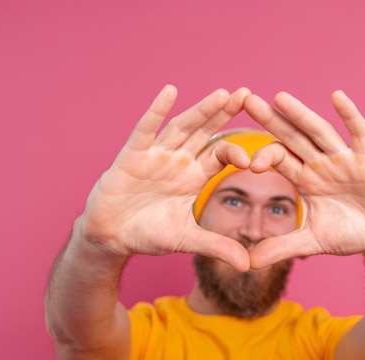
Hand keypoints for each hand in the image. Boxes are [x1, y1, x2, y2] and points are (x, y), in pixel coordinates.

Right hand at [79, 85, 252, 270]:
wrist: (112, 237)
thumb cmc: (149, 233)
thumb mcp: (187, 239)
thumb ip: (217, 246)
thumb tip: (248, 264)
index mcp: (195, 176)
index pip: (220, 156)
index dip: (235, 154)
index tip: (252, 159)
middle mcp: (179, 160)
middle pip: (206, 132)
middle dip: (225, 114)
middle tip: (248, 95)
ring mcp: (156, 155)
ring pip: (182, 127)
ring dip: (201, 110)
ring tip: (223, 94)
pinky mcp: (132, 155)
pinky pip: (145, 130)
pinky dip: (156, 111)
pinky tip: (170, 91)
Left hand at [243, 91, 364, 268]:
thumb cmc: (349, 234)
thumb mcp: (312, 241)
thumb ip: (282, 248)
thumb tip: (248, 263)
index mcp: (304, 179)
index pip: (279, 159)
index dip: (264, 155)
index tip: (248, 162)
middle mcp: (320, 163)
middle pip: (292, 137)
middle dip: (272, 120)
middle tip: (247, 100)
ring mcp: (344, 158)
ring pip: (319, 131)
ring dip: (301, 114)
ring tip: (280, 97)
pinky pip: (359, 133)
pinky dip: (350, 116)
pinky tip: (337, 97)